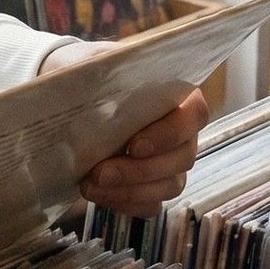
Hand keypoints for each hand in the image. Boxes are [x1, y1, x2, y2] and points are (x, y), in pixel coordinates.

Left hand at [43, 43, 209, 217]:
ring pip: (168, 186)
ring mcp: (172, 163)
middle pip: (181, 159)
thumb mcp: (97, 64)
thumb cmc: (94, 75)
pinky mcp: (154, 186)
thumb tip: (101, 81)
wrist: (75, 95)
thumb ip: (107, 70)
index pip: (194, 115)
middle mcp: (183, 133)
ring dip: (129, 191)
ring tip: (90, 186)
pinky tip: (99, 196)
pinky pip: (150, 204)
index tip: (134, 145)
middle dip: (138, 171)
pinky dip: (125, 204)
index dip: (169, 135)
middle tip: (100, 172)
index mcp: (179, 97)